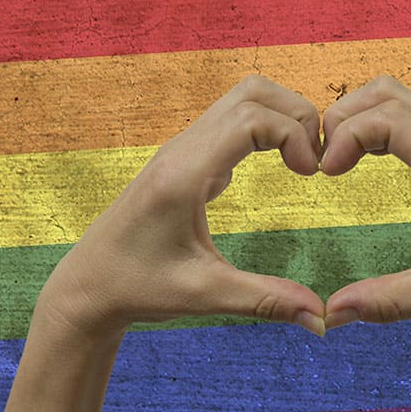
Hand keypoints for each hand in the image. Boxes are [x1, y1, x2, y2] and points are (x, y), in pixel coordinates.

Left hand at [38, 75, 325, 337]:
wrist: (89, 286)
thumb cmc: (138, 288)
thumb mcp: (205, 295)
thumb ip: (266, 300)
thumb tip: (322, 318)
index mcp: (185, 174)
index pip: (251, 118)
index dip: (294, 134)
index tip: (312, 174)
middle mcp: (182, 150)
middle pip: (252, 92)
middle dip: (297, 114)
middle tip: (316, 160)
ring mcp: (182, 150)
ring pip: (242, 99)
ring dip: (282, 117)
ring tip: (303, 161)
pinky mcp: (185, 158)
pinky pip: (232, 120)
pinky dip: (266, 129)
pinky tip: (279, 165)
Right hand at [320, 75, 410, 328]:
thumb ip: (386, 301)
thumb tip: (328, 315)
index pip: (387, 118)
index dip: (345, 136)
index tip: (325, 174)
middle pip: (386, 94)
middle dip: (344, 117)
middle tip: (324, 163)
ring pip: (399, 100)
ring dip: (360, 119)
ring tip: (338, 161)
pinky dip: (378, 129)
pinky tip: (365, 164)